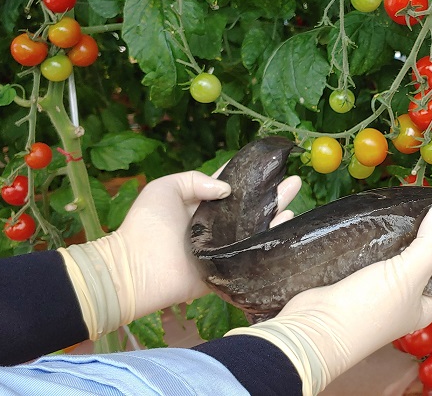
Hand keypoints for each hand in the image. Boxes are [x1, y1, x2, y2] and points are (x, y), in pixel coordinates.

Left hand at [116, 170, 301, 318]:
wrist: (135, 267)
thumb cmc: (145, 224)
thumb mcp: (166, 187)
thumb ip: (196, 180)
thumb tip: (228, 189)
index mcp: (202, 206)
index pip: (232, 188)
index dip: (250, 176)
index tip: (271, 165)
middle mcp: (217, 225)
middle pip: (252, 207)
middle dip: (273, 192)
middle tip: (295, 179)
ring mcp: (225, 246)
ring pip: (257, 227)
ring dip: (278, 211)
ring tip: (296, 197)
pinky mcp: (229, 267)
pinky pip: (254, 252)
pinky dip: (271, 238)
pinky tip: (287, 223)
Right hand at [225, 203, 431, 394]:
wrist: (313, 326)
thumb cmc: (368, 309)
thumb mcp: (408, 276)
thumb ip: (430, 245)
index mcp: (426, 306)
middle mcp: (405, 298)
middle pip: (429, 264)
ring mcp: (379, 287)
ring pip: (400, 256)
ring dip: (406, 234)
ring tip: (414, 204)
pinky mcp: (355, 275)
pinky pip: (373, 251)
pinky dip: (379, 235)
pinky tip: (382, 215)